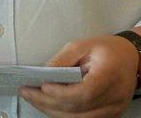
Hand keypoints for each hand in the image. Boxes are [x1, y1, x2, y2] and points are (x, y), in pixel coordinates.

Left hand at [20, 35, 138, 116]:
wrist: (130, 58)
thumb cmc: (105, 49)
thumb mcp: (81, 45)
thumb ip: (62, 60)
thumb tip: (43, 73)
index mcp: (108, 74)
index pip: (85, 92)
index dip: (62, 92)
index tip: (42, 86)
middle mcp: (114, 96)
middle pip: (79, 108)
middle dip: (48, 102)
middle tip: (26, 92)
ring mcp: (113, 108)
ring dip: (52, 110)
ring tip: (32, 99)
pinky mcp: (110, 114)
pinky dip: (64, 114)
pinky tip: (48, 105)